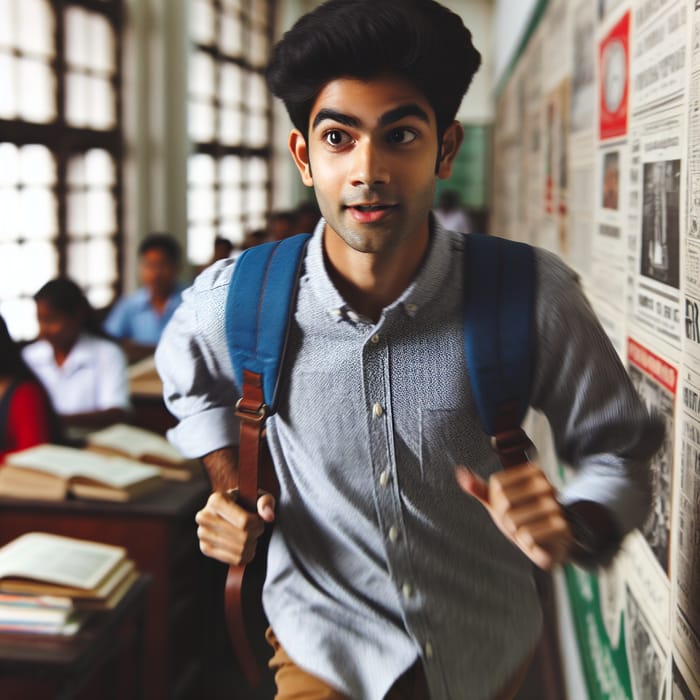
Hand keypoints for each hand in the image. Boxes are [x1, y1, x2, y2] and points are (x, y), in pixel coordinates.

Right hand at [195, 490, 275, 564]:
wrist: (230, 511)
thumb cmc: (245, 501)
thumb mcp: (258, 496)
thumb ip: (266, 502)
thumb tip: (269, 516)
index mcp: (216, 500)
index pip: (244, 522)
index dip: (257, 524)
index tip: (259, 520)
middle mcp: (205, 516)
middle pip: (242, 537)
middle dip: (256, 534)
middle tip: (257, 529)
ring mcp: (202, 533)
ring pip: (239, 550)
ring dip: (252, 545)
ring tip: (251, 536)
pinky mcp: (205, 548)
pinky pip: (234, 560)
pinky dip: (246, 555)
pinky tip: (246, 546)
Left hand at [456, 462, 571, 569]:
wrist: (550, 542)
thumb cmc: (523, 517)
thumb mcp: (498, 501)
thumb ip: (480, 487)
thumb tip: (461, 473)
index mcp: (532, 471)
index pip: (497, 483)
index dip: (495, 500)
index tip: (507, 506)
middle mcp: (546, 484)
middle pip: (504, 501)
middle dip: (504, 518)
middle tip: (516, 522)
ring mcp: (556, 505)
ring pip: (513, 520)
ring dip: (515, 532)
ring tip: (526, 531)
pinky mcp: (561, 526)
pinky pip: (527, 536)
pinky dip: (526, 543)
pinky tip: (535, 540)